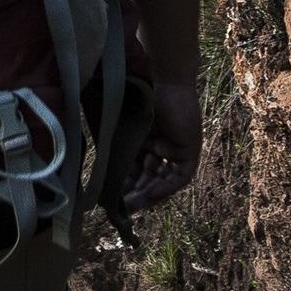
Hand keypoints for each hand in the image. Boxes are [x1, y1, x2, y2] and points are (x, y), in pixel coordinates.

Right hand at [121, 74, 203, 213]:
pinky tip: (150, 193)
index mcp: (147, 142)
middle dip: (137, 194)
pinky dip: (166, 186)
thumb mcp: (124, 130)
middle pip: (151, 178)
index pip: (137, 170)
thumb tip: (100, 172)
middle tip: (123, 208)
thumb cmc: (141, 98)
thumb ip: (117, 150)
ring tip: (133, 205)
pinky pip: (179, 175)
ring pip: (164, 180)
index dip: (126, 185)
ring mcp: (177, 150)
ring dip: (150, 194)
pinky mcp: (190, 150)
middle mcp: (163, 149)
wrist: (163, 82)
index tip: (113, 200)